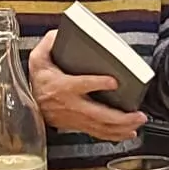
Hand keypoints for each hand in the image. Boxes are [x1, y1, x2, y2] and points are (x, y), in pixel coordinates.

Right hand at [28, 30, 147, 141]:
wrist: (30, 105)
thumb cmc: (39, 81)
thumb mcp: (38, 58)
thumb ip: (49, 44)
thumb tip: (59, 34)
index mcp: (62, 86)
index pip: (81, 84)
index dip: (97, 83)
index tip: (114, 81)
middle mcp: (71, 104)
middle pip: (98, 114)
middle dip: (120, 117)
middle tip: (138, 113)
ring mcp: (76, 117)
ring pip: (101, 126)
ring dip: (122, 127)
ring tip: (137, 123)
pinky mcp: (79, 125)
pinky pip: (99, 133)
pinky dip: (115, 135)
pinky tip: (128, 133)